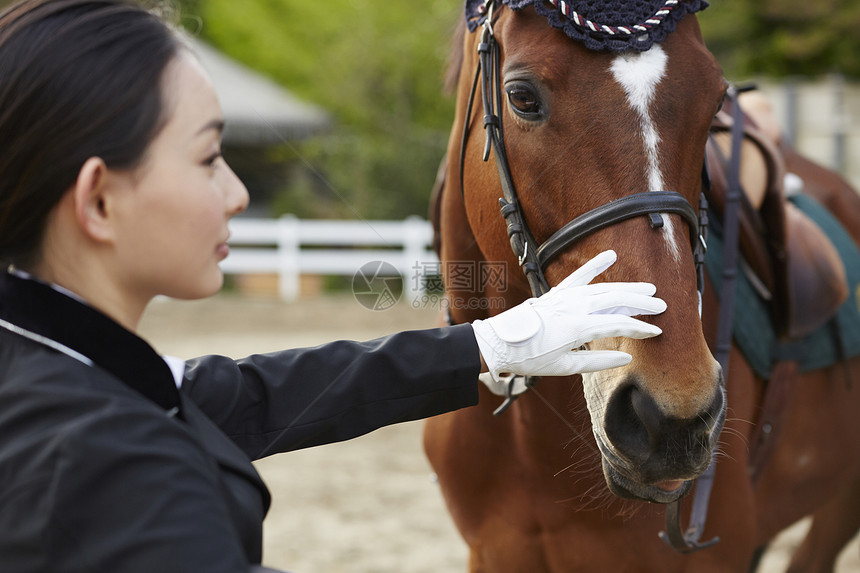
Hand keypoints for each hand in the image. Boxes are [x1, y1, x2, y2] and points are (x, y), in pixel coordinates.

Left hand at [471, 250, 665, 389]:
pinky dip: (594, 265)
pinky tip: (610, 255)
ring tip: (648, 289)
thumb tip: (626, 358)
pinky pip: (579, 276)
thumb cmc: (531, 359)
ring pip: (602, 288)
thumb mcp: (564, 367)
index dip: (639, 328)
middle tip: (661, 306)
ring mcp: (565, 298)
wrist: (500, 343)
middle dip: (640, 303)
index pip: (618, 324)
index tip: (657, 331)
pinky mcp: (556, 293)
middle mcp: (573, 308)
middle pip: (615, 301)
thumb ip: (597, 362)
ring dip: (627, 289)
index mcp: (578, 328)